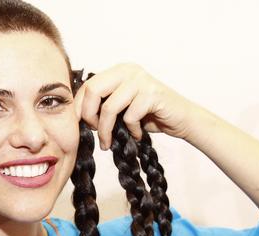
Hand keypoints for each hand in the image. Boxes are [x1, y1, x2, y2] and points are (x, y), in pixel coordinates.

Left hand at [74, 63, 199, 149]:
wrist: (182, 119)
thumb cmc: (149, 114)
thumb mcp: (122, 106)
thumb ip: (103, 103)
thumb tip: (76, 115)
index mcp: (117, 71)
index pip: (87, 85)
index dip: (80, 107)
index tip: (81, 125)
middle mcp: (128, 71)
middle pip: (93, 90)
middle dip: (88, 115)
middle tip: (94, 132)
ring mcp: (141, 81)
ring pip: (110, 107)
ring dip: (106, 130)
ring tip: (109, 142)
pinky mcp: (153, 94)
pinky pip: (130, 116)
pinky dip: (131, 130)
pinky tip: (137, 133)